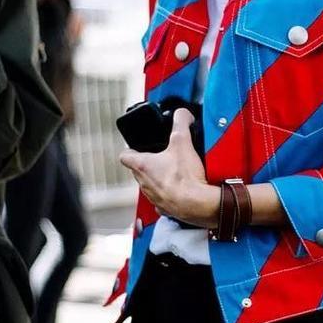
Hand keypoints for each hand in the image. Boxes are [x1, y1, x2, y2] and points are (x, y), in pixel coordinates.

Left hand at [120, 108, 219, 226]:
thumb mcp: (183, 141)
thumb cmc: (185, 178)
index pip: (125, 156)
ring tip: (175, 171)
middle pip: (138, 170)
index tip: (137, 147)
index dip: (130, 149)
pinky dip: (169, 193)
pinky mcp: (164, 207)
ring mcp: (152, 197)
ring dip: (159, 178)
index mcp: (142, 165)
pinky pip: (162, 199)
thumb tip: (182, 114)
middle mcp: (143, 183)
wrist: (197, 203)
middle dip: (148, 162)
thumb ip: (181, 122)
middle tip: (163, 156)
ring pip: (150, 184)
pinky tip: (181, 187)